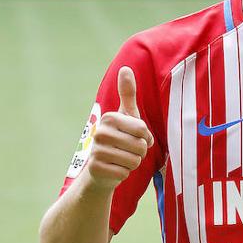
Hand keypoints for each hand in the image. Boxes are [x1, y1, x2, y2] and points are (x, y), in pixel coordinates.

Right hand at [84, 66, 153, 190]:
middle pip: (140, 146)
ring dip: (132, 164)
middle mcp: (100, 132)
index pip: (143, 129)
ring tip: (121, 160)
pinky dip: (124, 174)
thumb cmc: (118, 139)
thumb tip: (125, 68)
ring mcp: (96, 151)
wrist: (100, 169)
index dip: (146, 138)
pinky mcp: (96, 169)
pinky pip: (125, 173)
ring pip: (134, 161)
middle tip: (127, 151)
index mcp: (110, 118)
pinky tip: (114, 170)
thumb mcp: (125, 116)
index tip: (136, 138)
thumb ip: (127, 94)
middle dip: (140, 152)